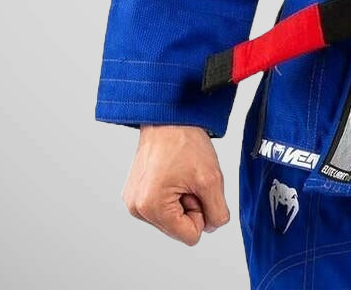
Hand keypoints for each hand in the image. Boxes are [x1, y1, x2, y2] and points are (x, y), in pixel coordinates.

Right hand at [121, 124, 230, 245]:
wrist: (169, 115)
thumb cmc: (185, 140)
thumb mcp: (212, 179)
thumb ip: (217, 212)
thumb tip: (212, 226)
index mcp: (151, 208)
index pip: (190, 236)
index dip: (202, 212)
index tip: (196, 187)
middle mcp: (137, 208)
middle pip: (179, 227)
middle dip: (191, 204)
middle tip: (189, 177)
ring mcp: (134, 200)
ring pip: (172, 217)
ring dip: (183, 197)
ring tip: (180, 173)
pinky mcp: (136, 192)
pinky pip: (163, 205)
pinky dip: (173, 192)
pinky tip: (173, 172)